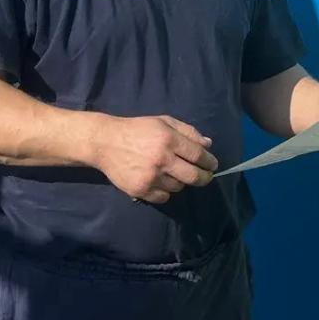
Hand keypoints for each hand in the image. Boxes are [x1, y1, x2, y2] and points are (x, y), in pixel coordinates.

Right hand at [96, 115, 217, 203]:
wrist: (106, 142)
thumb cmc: (138, 129)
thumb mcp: (163, 122)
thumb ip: (187, 131)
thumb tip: (208, 144)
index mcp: (168, 139)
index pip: (198, 155)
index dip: (209, 162)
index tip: (213, 165)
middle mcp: (161, 159)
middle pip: (193, 176)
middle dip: (204, 177)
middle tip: (206, 176)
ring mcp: (151, 177)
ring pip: (178, 187)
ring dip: (181, 182)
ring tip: (175, 174)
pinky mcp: (140, 190)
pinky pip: (163, 197)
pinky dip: (166, 191)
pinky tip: (161, 182)